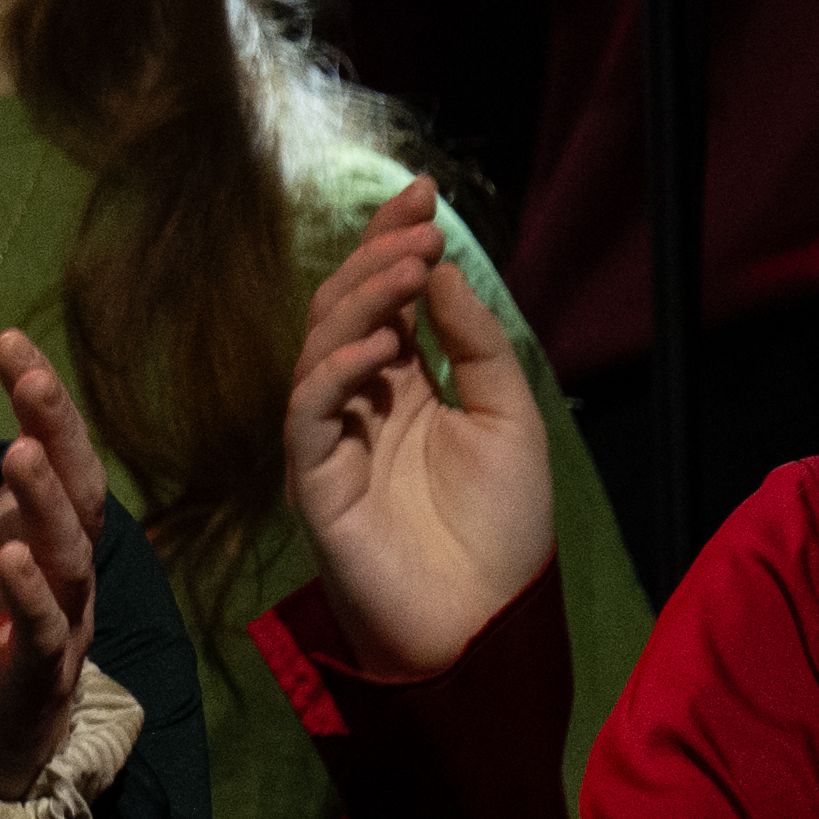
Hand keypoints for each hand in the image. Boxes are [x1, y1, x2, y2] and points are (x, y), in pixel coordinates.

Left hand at [0, 330, 120, 816]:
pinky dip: (31, 593)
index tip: (10, 341)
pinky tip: (10, 555)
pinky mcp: (40, 676)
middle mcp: (61, 570)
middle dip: (58, 431)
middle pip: (79, 492)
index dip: (41, 400)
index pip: (53, 454)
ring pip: (72, 555)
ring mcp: (60, 622)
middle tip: (29, 375)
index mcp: (38, 532)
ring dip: (48, 503)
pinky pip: (46, 631)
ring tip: (20, 452)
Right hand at [280, 178, 557, 677]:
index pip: (385, 300)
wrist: (484, 624)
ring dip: (361, 301)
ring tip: (409, 268)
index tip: (423, 194)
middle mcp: (360, 403)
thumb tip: (440, 268)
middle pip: (343, 310)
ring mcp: (332, 438)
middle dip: (376, 258)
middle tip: (416, 222)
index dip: (395, 244)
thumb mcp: (510, 421)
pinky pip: (308, 412)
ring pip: (318, 348)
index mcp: (405, 388)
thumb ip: (475, 348)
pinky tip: (381, 347)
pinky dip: (337, 371)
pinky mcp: (313, 479)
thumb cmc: (502, 531)